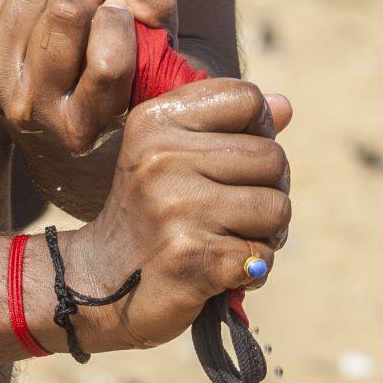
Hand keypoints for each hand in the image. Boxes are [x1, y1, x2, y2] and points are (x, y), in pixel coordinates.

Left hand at [0, 0, 179, 157]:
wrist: (54, 135)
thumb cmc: (120, 87)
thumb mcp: (156, 60)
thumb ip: (155, 10)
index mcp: (86, 125)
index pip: (107, 63)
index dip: (118, 21)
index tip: (119, 15)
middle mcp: (33, 111)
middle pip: (64, 14)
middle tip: (91, 12)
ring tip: (64, 14)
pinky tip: (36, 8)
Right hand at [44, 74, 292, 352]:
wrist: (98, 283)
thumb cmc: (148, 214)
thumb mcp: (170, 155)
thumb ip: (228, 125)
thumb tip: (284, 106)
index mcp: (156, 122)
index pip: (247, 100)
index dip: (257, 132)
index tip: (232, 162)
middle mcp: (163, 158)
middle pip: (272, 157)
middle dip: (268, 190)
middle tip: (234, 212)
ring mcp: (177, 208)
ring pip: (277, 208)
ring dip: (265, 233)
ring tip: (229, 239)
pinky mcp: (194, 258)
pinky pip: (262, 256)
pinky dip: (251, 270)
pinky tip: (220, 270)